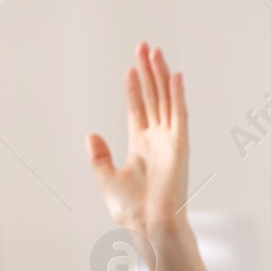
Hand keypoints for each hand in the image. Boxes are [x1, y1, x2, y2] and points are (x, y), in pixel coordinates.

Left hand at [86, 41, 189, 232]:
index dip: (134, 88)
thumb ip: (99, 156)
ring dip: (161, 75)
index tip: (130, 68)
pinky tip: (174, 76)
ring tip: (155, 52)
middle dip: (148, 72)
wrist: (148, 224)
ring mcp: (169, 140)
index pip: (137, 109)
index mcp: (140, 146)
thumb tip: (90, 135)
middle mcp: (157, 139)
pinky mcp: (180, 145)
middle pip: (152, 97)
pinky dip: (176, 95)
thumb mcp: (106, 178)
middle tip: (144, 46)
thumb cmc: (131, 209)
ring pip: (165, 99)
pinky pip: (179, 114)